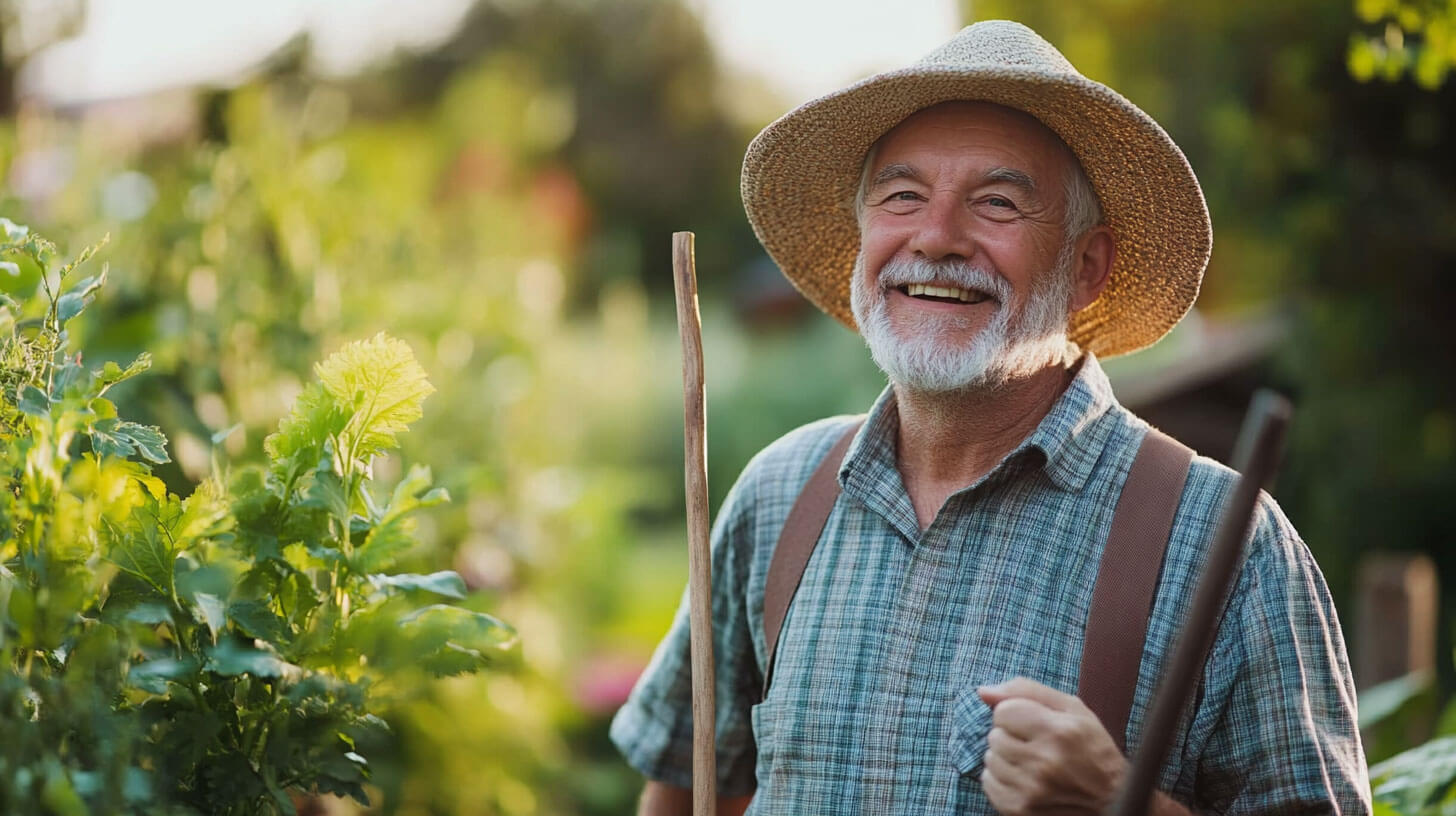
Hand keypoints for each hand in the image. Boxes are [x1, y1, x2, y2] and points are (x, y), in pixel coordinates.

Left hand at [976, 677, 1127, 815]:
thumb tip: (983, 691)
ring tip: (1034, 764)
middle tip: (1039, 747)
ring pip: (990, 758)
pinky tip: (1026, 780)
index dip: (1017, 714)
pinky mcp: (1020, 809)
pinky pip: (988, 782)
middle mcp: (1044, 762)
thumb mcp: (1073, 709)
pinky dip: (1002, 779)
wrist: (1113, 801)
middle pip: (995, 735)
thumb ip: (1026, 691)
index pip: (1003, 711)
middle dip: (1012, 736)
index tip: (1036, 725)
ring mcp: (1031, 790)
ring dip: (1007, 758)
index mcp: (1059, 732)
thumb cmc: (1092, 749)